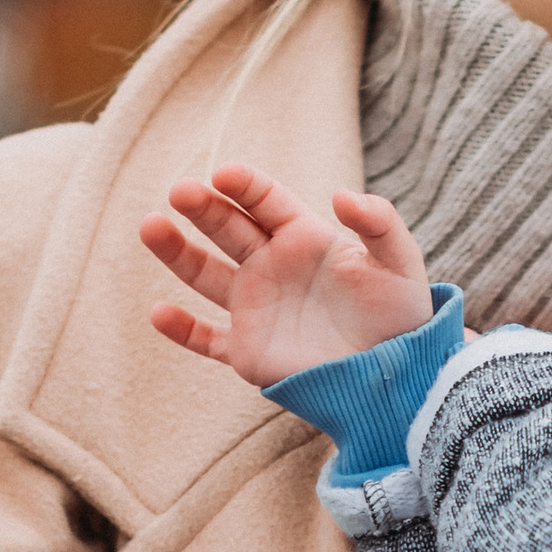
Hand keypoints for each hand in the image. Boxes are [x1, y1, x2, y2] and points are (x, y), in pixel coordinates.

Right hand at [142, 163, 431, 384]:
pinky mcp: (248, 351)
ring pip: (205, 274)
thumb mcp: (400, 263)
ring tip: (150, 226)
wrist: (397, 375)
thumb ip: (379, 223)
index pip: (264, 201)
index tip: (224, 175)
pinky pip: (207, 339)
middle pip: (227, 228)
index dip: (243, 185)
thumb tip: (341, 195)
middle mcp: (271, 266)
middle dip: (202, 208)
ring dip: (176, 252)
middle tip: (180, 191)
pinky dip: (183, 330)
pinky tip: (159, 314)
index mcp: (303, 237)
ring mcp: (255, 307)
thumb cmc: (400, 315)